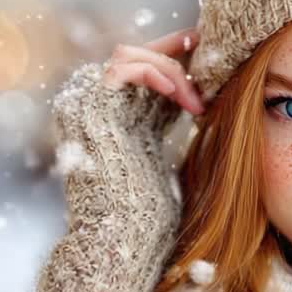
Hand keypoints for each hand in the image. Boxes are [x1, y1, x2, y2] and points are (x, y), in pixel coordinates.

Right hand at [29, 29, 201, 291]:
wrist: (122, 239)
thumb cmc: (145, 215)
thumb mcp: (159, 156)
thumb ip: (164, 120)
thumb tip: (197, 92)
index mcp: (105, 119)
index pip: (137, 70)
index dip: (172, 59)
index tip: (205, 52)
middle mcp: (88, 106)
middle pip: (131, 55)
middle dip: (173, 53)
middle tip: (209, 52)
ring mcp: (82, 103)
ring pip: (128, 55)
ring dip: (171, 70)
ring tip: (199, 101)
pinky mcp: (87, 105)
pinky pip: (125, 66)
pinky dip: (160, 75)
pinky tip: (187, 101)